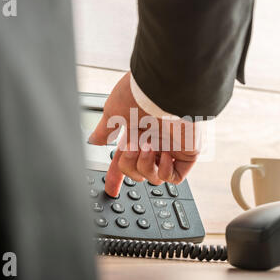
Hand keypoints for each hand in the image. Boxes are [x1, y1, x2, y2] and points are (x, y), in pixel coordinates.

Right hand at [88, 72, 199, 196]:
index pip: (124, 160)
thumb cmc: (139, 96)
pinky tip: (165, 154)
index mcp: (135, 133)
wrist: (165, 90)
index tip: (111, 189)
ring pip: (153, 177)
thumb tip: (93, 140)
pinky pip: (174, 178)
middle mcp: (153, 141)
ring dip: (146, 165)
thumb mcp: (113, 112)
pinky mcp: (186, 154)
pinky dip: (166, 170)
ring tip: (149, 146)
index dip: (117, 176)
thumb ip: (104, 130)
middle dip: (129, 164)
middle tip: (132, 146)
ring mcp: (170, 148)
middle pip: (136, 172)